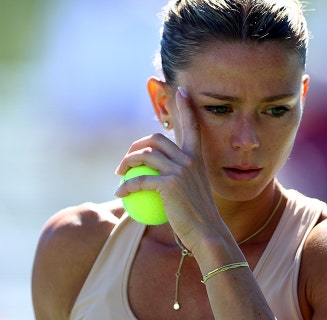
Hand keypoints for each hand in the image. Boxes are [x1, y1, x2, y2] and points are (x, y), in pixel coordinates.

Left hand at [114, 87, 222, 246]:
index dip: (186, 107)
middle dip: (137, 144)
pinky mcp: (169, 184)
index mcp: (197, 159)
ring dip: (127, 163)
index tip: (182, 91)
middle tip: (127, 160)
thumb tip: (160, 181)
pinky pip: (140, 180)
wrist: (208, 234)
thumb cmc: (198, 219)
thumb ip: (179, 183)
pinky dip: (126, 186)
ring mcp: (180, 170)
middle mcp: (189, 160)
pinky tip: (119, 192)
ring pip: (145, 155)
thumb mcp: (191, 195)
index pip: (192, 127)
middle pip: (157, 139)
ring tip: (119, 174)